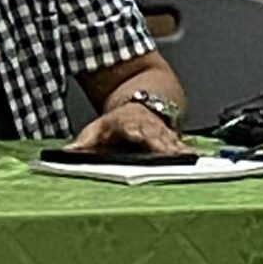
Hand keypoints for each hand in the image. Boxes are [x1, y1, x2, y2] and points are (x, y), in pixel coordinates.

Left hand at [71, 101, 192, 158]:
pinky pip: (180, 145)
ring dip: (177, 149)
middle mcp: (147, 127)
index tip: (142, 140)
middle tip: (170, 157)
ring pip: (170, 140)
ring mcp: (161, 132)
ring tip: (186, 159)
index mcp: (127, 124)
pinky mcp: (173, 138)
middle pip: (155, 136)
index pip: (133, 130)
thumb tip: (67, 153)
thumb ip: (84, 143)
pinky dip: (186, 151)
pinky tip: (195, 158)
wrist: (142, 104)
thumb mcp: (97, 128)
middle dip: (163, 146)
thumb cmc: (117, 122)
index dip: (139, 135)